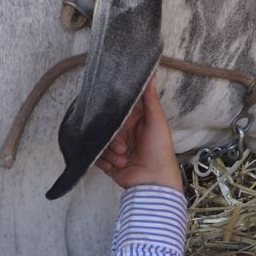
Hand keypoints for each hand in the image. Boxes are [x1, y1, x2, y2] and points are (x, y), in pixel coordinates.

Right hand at [96, 76, 182, 190]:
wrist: (153, 182)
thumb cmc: (159, 150)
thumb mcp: (156, 121)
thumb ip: (150, 98)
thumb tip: (151, 74)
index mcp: (135, 122)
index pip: (117, 113)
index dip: (117, 121)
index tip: (119, 127)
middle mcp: (125, 134)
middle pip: (106, 129)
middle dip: (113, 141)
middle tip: (123, 150)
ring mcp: (115, 149)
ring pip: (100, 143)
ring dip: (109, 153)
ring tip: (123, 160)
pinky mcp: (108, 162)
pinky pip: (96, 156)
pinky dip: (104, 162)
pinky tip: (115, 166)